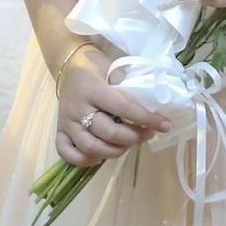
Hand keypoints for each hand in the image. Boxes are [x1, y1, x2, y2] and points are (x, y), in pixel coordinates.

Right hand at [55, 44, 169, 167]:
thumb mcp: (113, 68)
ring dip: (115, 151)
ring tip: (129, 144)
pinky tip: (102, 154)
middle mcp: (76, 108)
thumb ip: (127, 87)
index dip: (146, 118)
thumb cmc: (96, 67)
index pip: (123, 107)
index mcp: (91, 88)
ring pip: (91, 148)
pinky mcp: (59, 132)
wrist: (69, 65)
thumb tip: (151, 105)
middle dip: (133, 137)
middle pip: (108, 133)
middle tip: (147, 134)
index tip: (166, 124)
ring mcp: (66, 122)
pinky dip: (86, 160)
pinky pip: (68, 154)